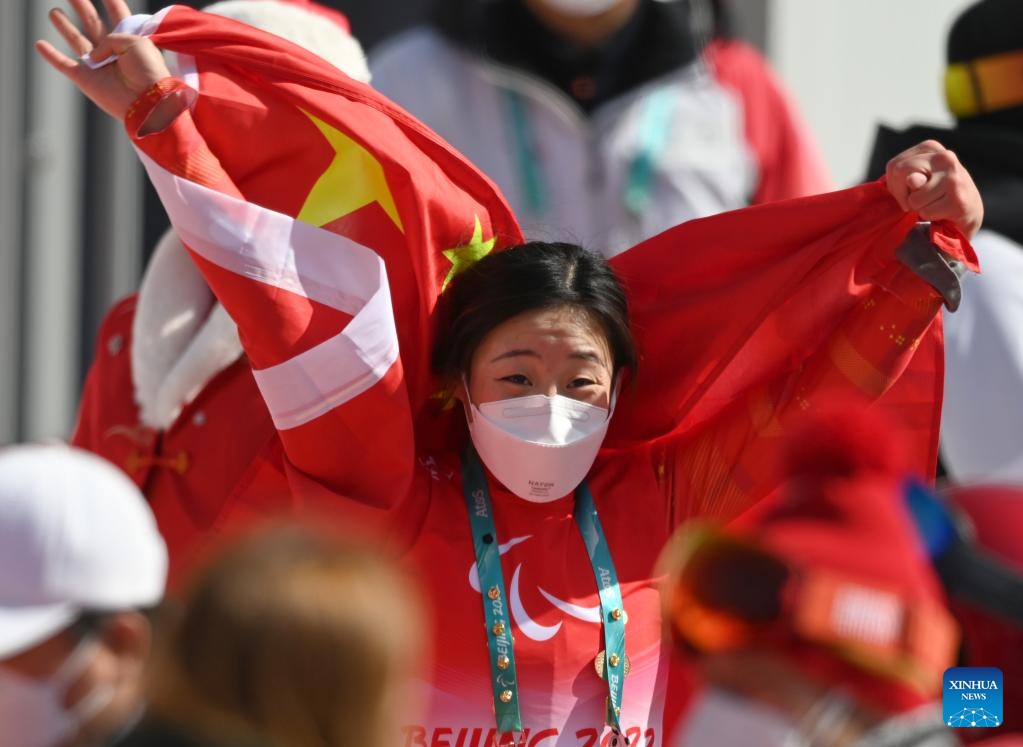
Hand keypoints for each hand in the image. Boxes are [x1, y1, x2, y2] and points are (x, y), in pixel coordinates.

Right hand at [35, 0, 170, 119]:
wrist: (146, 102)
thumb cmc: (148, 71)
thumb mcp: (136, 42)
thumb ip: (113, 37)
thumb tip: (94, 53)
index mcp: (129, 40)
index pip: (118, 15)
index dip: (110, 2)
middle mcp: (113, 51)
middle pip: (93, 23)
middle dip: (82, 7)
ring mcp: (98, 65)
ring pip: (77, 40)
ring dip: (65, 27)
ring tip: (54, 12)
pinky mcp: (86, 79)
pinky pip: (65, 65)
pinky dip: (51, 55)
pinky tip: (40, 44)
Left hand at [885, 140, 982, 237]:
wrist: (970, 207)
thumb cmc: (935, 191)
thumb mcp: (917, 178)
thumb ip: (906, 176)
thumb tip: (912, 179)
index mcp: (931, 147)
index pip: (894, 165)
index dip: (893, 184)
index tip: (907, 190)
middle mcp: (944, 157)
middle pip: (900, 174)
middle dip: (901, 195)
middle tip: (916, 200)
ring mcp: (953, 178)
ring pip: (913, 199)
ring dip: (918, 207)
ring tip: (933, 202)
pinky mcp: (958, 199)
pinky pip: (926, 212)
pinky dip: (929, 216)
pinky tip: (942, 210)